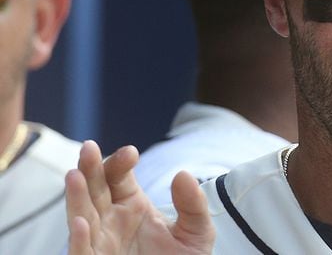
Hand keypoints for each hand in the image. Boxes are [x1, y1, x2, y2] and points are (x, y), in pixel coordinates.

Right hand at [66, 140, 214, 254]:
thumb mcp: (196, 231)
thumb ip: (193, 204)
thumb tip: (183, 174)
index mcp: (132, 205)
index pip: (118, 176)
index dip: (120, 162)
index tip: (131, 153)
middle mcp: (110, 220)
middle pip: (95, 190)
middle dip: (91, 169)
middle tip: (88, 148)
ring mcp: (101, 242)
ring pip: (83, 216)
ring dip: (77, 197)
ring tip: (74, 176)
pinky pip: (83, 252)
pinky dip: (80, 239)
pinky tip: (81, 223)